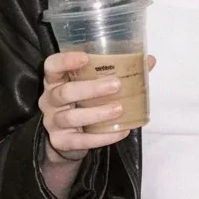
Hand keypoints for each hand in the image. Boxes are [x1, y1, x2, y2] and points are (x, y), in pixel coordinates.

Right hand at [39, 49, 152, 198]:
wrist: (69, 139)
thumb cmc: (83, 103)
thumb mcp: (93, 86)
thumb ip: (116, 72)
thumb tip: (149, 61)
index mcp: (56, 80)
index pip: (52, 65)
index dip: (65, 60)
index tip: (85, 57)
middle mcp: (49, 100)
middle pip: (64, 92)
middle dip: (90, 89)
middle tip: (115, 85)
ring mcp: (52, 122)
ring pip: (71, 117)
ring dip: (97, 113)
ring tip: (119, 109)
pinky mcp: (60, 141)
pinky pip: (80, 141)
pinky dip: (102, 137)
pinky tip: (120, 131)